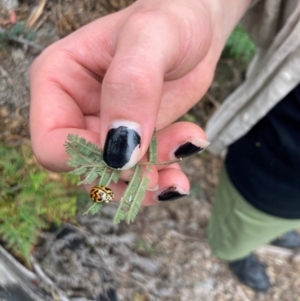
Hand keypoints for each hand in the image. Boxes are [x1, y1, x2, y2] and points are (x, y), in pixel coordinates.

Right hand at [30, 0, 249, 204]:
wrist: (196, 31)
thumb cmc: (171, 18)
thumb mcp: (153, 36)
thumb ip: (132, 85)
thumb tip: (118, 151)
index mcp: (58, 82)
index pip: (53, 144)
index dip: (90, 159)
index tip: (135, 153)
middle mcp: (75, 111)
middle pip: (85, 169)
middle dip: (126, 177)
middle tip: (167, 172)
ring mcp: (103, 129)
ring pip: (112, 179)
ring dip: (144, 187)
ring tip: (178, 182)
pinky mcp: (131, 140)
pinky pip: (136, 174)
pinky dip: (158, 182)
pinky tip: (180, 177)